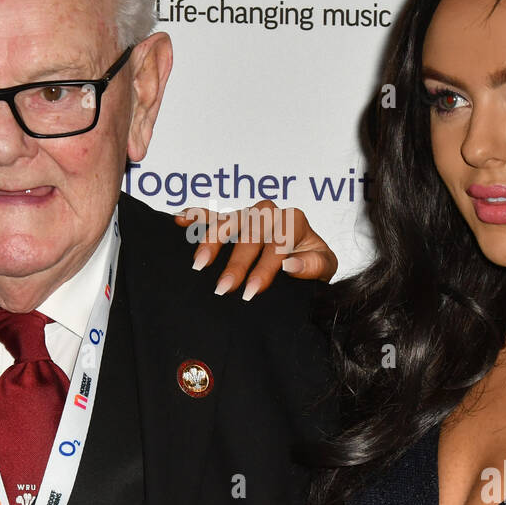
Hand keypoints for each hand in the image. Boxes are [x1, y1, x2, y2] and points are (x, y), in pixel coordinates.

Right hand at [174, 200, 337, 299]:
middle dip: (236, 262)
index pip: (277, 243)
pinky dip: (196, 216)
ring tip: (199, 264)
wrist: (306, 256)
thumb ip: (314, 265)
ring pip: (228, 221)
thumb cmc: (313, 261)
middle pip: (250, 233)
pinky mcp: (232, 220)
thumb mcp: (325, 266)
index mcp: (294, 221)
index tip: (251, 291)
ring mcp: (248, 215)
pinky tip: (180, 220)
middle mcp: (270, 213)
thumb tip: (291, 265)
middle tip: (223, 288)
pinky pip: (212, 214)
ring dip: (212, 241)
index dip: (264, 268)